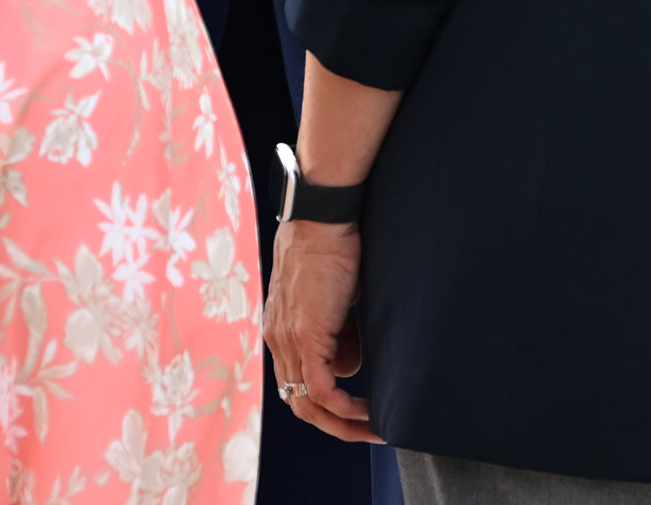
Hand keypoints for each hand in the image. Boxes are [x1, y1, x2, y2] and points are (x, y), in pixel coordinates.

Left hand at [263, 218, 380, 443]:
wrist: (323, 219)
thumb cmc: (333, 249)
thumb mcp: (334, 302)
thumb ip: (338, 336)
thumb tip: (348, 367)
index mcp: (281, 331)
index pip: (295, 386)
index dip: (325, 407)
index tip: (354, 415)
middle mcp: (278, 339)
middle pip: (298, 404)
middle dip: (335, 426)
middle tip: (367, 432)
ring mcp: (289, 339)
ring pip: (307, 404)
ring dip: (342, 423)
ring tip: (372, 427)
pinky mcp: (306, 334)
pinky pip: (320, 389)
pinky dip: (343, 407)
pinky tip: (366, 411)